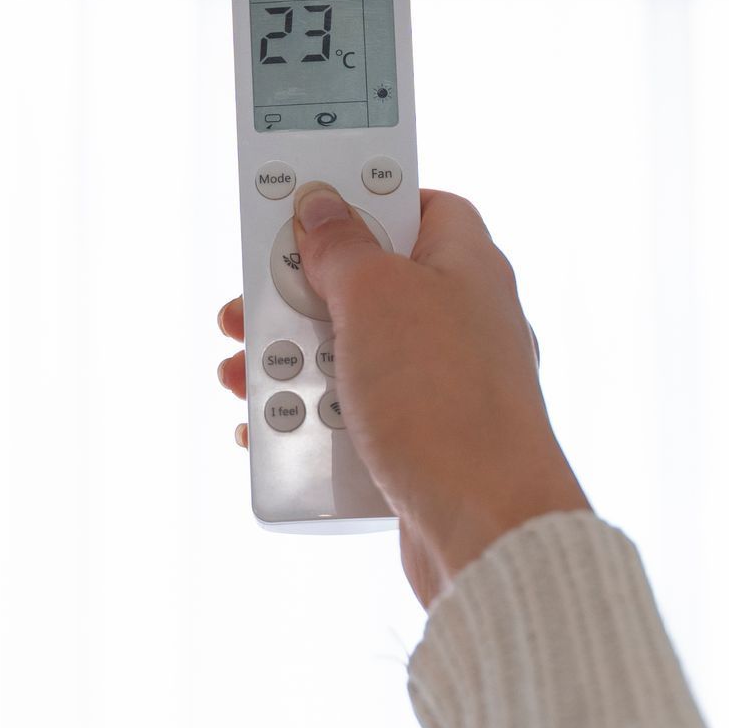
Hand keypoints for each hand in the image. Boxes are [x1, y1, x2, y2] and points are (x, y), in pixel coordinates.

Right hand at [217, 187, 588, 607]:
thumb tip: (323, 206)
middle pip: (364, 284)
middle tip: (246, 306)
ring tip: (243, 376)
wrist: (486, 528)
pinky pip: (355, 418)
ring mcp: (442, 386)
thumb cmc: (445, 402)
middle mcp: (459, 320)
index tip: (301, 206)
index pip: (416, 204)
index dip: (358, 199)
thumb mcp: (376, 296)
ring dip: (291, 364)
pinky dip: (312, 420)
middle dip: (296, 299)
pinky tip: (272, 432)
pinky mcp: (421, 444)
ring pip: (350, 355)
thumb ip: (342, 246)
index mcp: (466, 265)